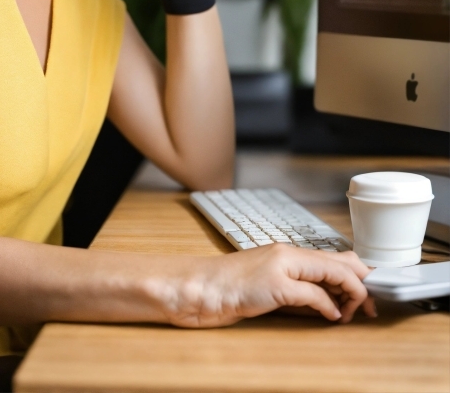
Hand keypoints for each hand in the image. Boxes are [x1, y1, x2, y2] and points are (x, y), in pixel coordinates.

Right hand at [164, 245, 376, 327]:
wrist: (200, 288)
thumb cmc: (230, 289)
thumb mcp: (270, 287)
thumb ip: (298, 291)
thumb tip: (328, 304)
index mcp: (286, 252)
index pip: (335, 256)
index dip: (358, 274)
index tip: (368, 294)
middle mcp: (287, 253)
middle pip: (342, 260)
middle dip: (364, 282)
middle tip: (370, 305)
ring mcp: (281, 266)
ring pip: (333, 272)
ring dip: (351, 295)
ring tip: (352, 313)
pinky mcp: (274, 284)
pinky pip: (313, 293)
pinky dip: (329, 306)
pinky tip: (332, 317)